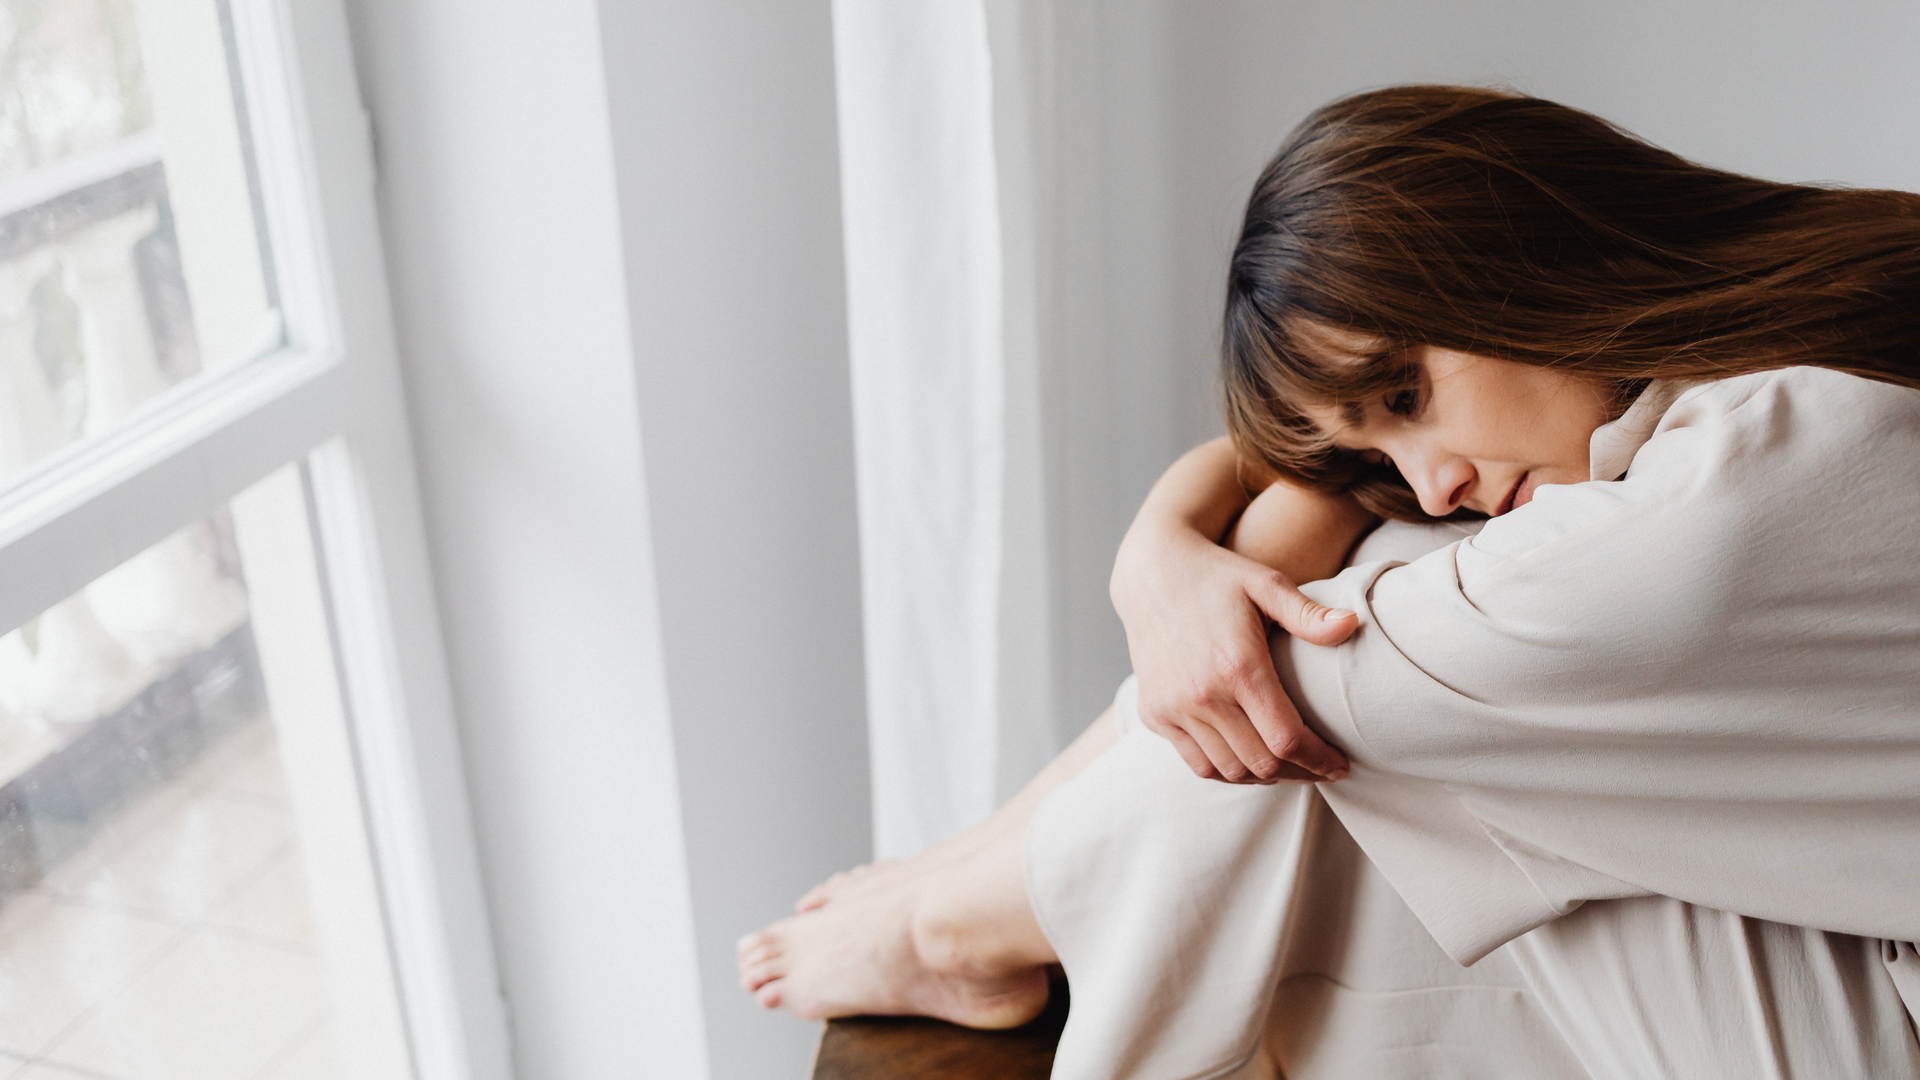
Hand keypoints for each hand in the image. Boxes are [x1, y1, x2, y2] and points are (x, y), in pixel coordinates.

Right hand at [1112, 525, 1357, 783]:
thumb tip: (1352, 624)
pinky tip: (1250, 759)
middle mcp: (1202, 694)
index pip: (1287, 739)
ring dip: (1266, 776)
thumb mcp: (1266, 584)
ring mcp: (1174, 708)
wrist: (1151, 573)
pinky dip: (1228, 771)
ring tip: (1290, 766)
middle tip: (1322, 769)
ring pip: (1229, 771)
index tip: (1340, 765)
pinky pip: (1197, 762)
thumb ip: (1308, 613)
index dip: (1319, 761)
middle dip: (1300, 774)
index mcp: (1238, 666)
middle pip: (1262, 763)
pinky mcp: (1154, 713)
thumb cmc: (1217, 576)